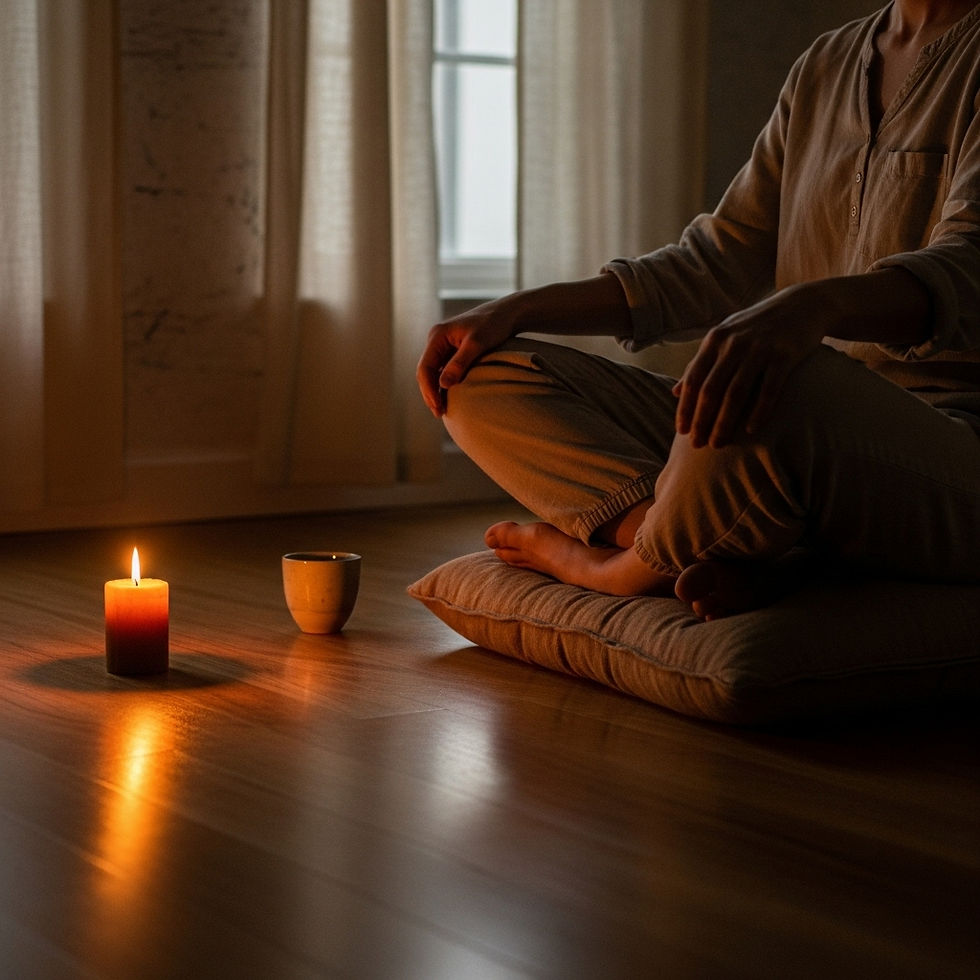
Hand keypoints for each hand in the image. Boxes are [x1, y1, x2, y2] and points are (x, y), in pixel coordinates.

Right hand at [416, 296, 518, 416]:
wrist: (506, 314)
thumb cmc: (493, 325)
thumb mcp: (477, 344)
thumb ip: (460, 363)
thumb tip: (443, 385)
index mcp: (438, 335)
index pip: (425, 367)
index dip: (428, 389)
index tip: (437, 406)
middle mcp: (437, 340)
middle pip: (426, 372)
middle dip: (430, 393)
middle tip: (439, 413)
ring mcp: (443, 346)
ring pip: (433, 373)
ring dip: (436, 391)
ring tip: (442, 410)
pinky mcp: (452, 351)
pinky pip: (443, 371)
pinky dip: (444, 385)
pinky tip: (449, 398)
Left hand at [673, 284, 826, 447]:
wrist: (802, 305)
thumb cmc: (757, 327)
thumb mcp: (724, 338)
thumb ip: (701, 364)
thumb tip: (676, 393)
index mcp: (715, 340)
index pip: (693, 380)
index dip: (686, 408)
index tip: (681, 432)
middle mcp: (734, 343)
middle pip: (711, 390)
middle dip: (701, 420)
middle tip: (697, 445)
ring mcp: (759, 349)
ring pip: (736, 393)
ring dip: (724, 422)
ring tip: (718, 444)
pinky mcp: (785, 355)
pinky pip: (768, 390)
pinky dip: (758, 412)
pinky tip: (750, 431)